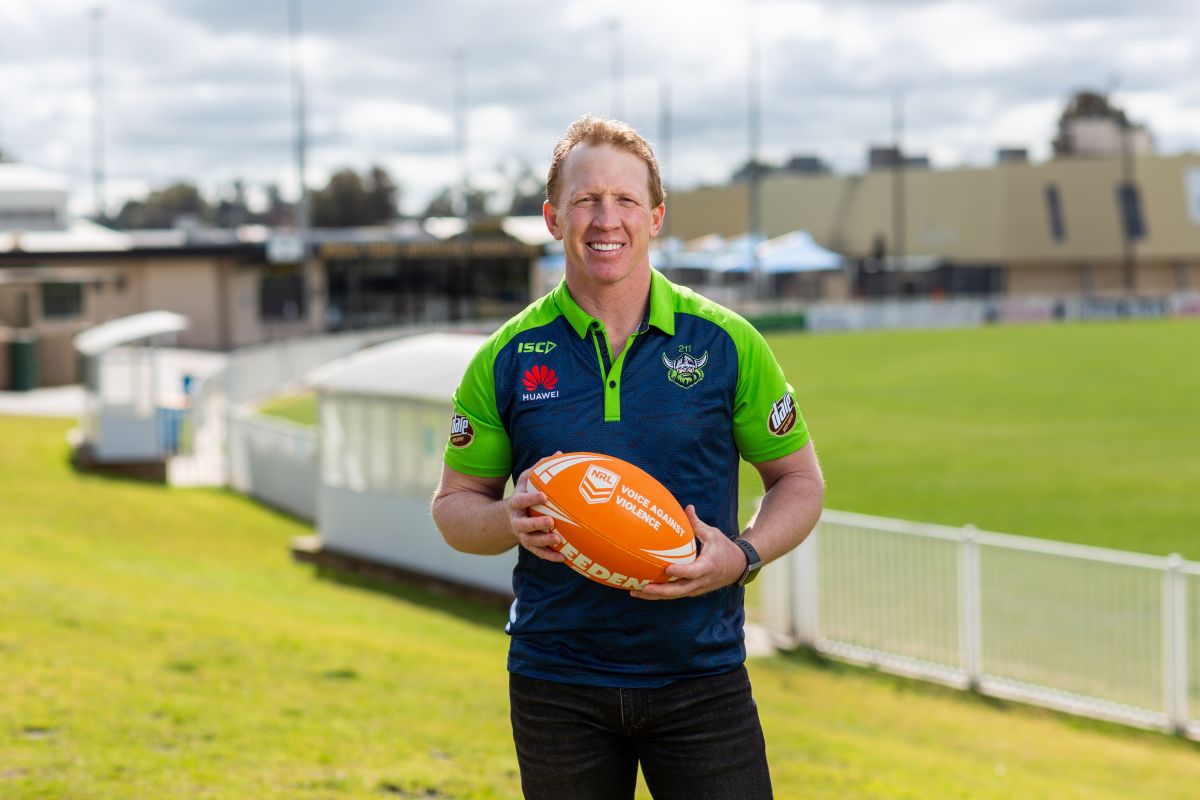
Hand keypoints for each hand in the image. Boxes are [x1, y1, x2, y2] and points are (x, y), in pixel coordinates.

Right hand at [508, 457, 564, 562]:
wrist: (509, 518)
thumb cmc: (525, 495)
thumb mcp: (528, 480)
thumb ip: (539, 469)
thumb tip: (559, 454)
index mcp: (516, 503)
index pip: (521, 500)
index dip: (531, 499)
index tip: (544, 496)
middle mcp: (517, 520)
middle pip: (523, 524)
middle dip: (536, 524)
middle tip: (551, 522)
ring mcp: (522, 535)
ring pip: (531, 541)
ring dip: (544, 542)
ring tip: (558, 540)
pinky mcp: (529, 546)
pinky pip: (539, 553)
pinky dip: (550, 556)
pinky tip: (563, 558)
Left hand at [631, 505, 746, 599]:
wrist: (738, 567)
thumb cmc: (725, 548)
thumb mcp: (713, 534)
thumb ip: (697, 524)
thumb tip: (687, 507)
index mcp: (707, 566)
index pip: (692, 572)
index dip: (680, 571)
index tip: (667, 569)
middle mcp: (701, 581)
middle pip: (678, 590)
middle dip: (659, 591)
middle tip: (641, 587)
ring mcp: (696, 588)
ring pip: (674, 595)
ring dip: (655, 595)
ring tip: (635, 592)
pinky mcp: (692, 591)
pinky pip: (675, 594)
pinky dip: (660, 595)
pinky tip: (644, 591)